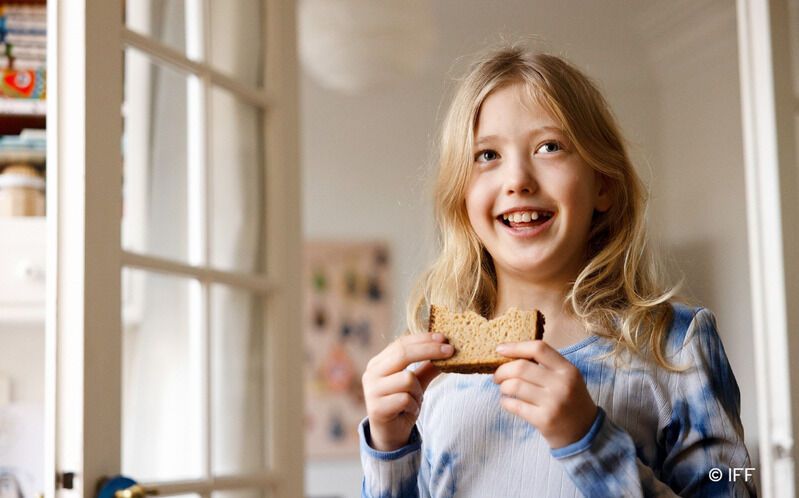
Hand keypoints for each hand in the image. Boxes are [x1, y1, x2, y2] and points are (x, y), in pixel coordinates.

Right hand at [362, 332, 453, 450]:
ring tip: (415, 400)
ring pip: (407, 379)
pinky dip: (413, 405)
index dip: (423, 339)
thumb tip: (447, 350)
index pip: (401, 343)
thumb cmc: (402, 405)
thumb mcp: (417, 383)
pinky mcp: (376, 408)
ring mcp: (372, 391)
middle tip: (450, 350)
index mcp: (379, 363)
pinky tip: (409, 411)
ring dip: (418, 391)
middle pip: (402, 354)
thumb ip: (428, 367)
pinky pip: (405, 399)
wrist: (390, 435)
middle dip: (429, 351)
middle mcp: (371, 373)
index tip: (444, 338)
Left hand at [493, 340, 597, 448]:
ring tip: (504, 389)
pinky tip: (508, 402)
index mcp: (568, 370)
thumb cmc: (571, 401)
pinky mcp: (544, 420)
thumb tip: (511, 355)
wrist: (585, 433)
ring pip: (514, 386)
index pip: (538, 349)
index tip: (500, 349)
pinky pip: (514, 405)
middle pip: (521, 367)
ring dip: (503, 387)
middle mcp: (561, 384)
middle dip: (502, 370)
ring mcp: (553, 403)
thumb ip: (546, 365)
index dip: (516, 347)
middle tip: (497, 376)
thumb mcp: (568, 378)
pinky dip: (506, 402)